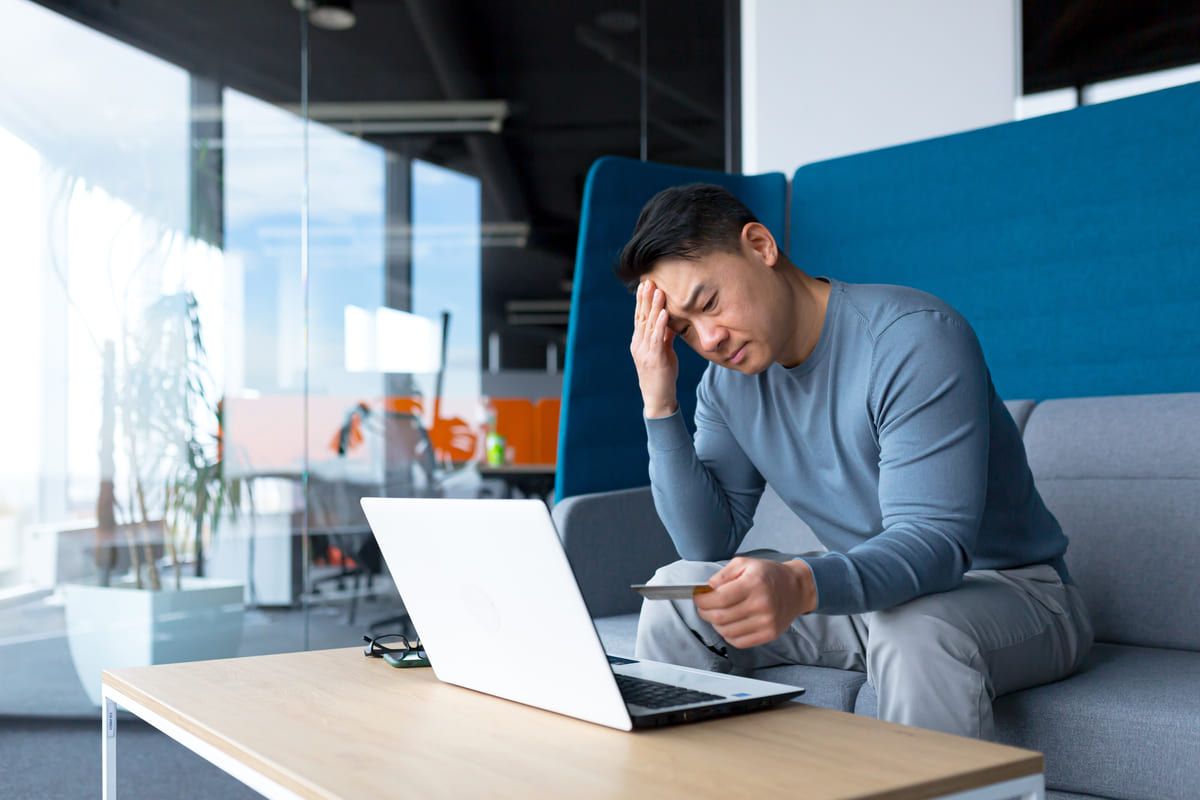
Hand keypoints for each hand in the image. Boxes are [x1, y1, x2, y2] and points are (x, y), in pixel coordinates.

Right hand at [630, 280, 678, 417]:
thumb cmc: (662, 375)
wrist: (658, 399)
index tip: (645, 284)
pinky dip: (660, 324)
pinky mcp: (654, 359)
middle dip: (645, 298)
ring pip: (648, 325)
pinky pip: (657, 338)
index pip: (639, 317)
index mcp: (639, 342)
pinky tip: (664, 313)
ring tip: (658, 291)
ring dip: (653, 307)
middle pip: (641, 317)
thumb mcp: (664, 352)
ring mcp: (645, 352)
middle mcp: (639, 344)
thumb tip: (670, 320)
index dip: (642, 301)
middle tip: (648, 281)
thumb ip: (665, 336)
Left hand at [694, 558, 815, 648]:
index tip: (698, 597)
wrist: (796, 588)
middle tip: (703, 607)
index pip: (719, 599)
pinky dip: (728, 635)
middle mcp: (761, 604)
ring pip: (727, 632)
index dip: (702, 600)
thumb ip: (723, 574)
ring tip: (717, 614)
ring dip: (715, 625)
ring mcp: (767, 622)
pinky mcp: (770, 634)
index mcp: (753, 584)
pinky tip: (729, 624)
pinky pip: (739, 642)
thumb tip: (706, 589)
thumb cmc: (769, 574)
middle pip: (720, 617)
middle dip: (704, 613)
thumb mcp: (745, 563)